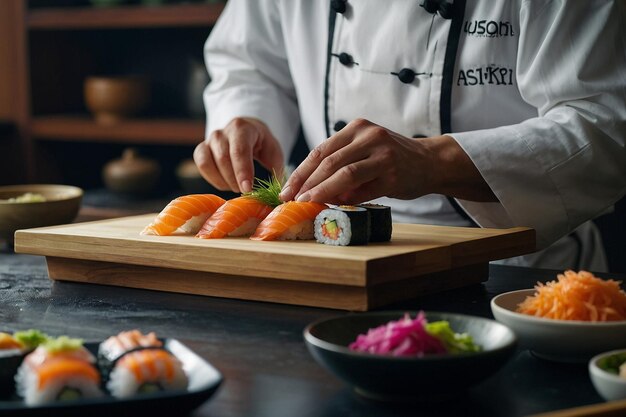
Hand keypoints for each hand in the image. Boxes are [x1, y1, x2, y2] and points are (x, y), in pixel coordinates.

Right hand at [194, 117, 283, 192]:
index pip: (239, 150)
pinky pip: (201, 166)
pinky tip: (225, 184)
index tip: (247, 189)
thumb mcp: (273, 152)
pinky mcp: (201, 149)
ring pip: (208, 162)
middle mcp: (223, 132)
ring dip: (222, 180)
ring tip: (236, 187)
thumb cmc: (261, 143)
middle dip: (234, 179)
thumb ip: (276, 170)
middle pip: (223, 158)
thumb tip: (279, 193)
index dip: (242, 171)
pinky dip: (212, 179)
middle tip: (245, 191)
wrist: (246, 131)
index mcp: (242, 128)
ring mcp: (209, 139)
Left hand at [279, 118, 496, 203]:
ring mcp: (383, 154)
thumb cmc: (392, 158)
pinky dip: (347, 200)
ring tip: (306, 203)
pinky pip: (364, 189)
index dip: (301, 171)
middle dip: (306, 182)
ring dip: (322, 191)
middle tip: (291, 200)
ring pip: (344, 174)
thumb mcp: (365, 150)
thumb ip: (340, 163)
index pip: (321, 151)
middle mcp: (369, 136)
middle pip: (329, 161)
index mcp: (357, 127)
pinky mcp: (393, 174)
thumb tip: (309, 188)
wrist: (430, 161)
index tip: (286, 189)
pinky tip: (335, 207)